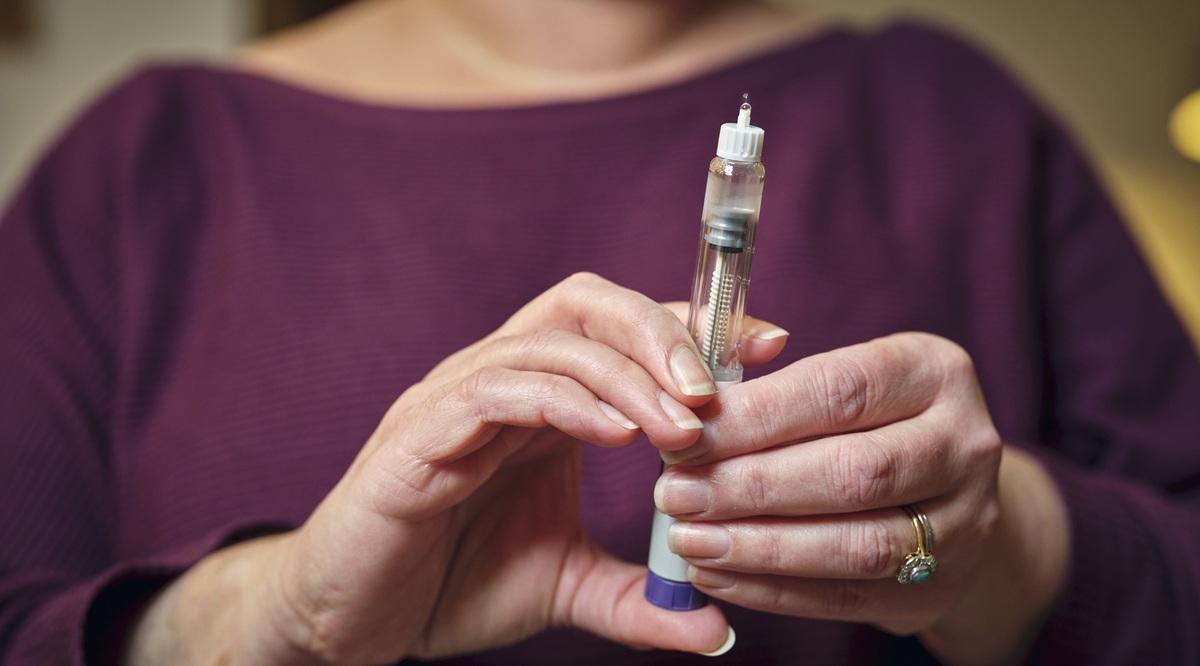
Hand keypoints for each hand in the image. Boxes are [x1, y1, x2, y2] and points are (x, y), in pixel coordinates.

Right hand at [125, 273, 788, 664]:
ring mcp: (456, 398)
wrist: (352, 622)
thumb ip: (638, 598)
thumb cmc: (448, 584)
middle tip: (720, 386)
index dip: (695, 326)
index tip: (770, 345)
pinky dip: (565, 401)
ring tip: (683, 423)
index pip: (622, 330)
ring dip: (628, 372)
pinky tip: (617, 434)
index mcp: (542, 402)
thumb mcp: (565, 587)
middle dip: (663, 329)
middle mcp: (501, 380)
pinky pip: (497, 389)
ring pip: (550, 341)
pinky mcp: (419, 432)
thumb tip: (716, 627)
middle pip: (586, 304)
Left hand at [655, 333, 1067, 663]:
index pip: (839, 390)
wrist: (943, 492)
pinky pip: (847, 597)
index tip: (686, 434)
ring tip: (689, 539)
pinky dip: (773, 590)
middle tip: (675, 493)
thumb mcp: (836, 376)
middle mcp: (962, 444)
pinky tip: (716, 574)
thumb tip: (685, 405)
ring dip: (759, 546)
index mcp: (932, 372)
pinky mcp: (938, 586)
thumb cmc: (863, 420)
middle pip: (853, 471)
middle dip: (750, 485)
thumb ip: (767, 381)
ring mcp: (961, 523)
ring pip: (856, 544)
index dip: (755, 416)